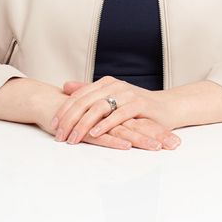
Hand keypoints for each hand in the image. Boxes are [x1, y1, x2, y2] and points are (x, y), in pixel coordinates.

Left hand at [50, 77, 180, 148]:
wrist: (168, 107)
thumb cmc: (138, 107)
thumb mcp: (111, 98)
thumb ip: (89, 92)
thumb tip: (65, 86)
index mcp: (105, 83)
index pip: (78, 96)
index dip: (64, 111)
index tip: (53, 125)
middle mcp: (114, 85)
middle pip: (85, 101)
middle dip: (69, 119)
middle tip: (59, 135)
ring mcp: (127, 94)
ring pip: (98, 108)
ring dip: (83, 124)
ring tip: (73, 138)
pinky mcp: (139, 105)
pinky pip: (118, 115)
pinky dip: (104, 124)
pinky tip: (94, 134)